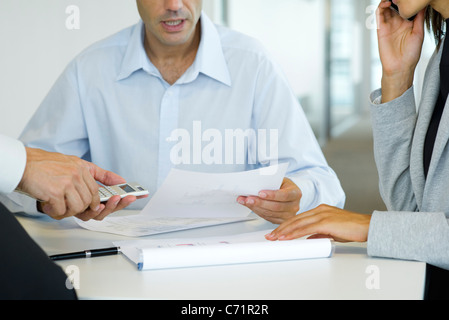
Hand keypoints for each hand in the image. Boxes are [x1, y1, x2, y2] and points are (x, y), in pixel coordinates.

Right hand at [17, 147, 137, 219]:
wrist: (22, 164)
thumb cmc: (44, 166)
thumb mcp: (74, 163)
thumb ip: (96, 172)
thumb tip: (120, 180)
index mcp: (83, 168)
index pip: (98, 191)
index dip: (104, 202)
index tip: (113, 204)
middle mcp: (77, 174)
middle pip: (90, 202)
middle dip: (81, 209)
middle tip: (69, 206)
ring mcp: (67, 183)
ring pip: (78, 208)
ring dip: (66, 211)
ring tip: (56, 204)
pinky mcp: (56, 191)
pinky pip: (63, 211)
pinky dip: (55, 212)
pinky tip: (48, 205)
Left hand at [237, 178, 300, 223]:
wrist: (288, 193)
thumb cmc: (283, 185)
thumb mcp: (279, 180)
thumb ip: (270, 182)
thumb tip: (254, 185)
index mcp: (296, 193)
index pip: (284, 195)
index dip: (272, 195)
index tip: (260, 193)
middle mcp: (294, 206)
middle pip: (276, 206)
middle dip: (260, 202)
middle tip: (248, 198)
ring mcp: (289, 215)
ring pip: (270, 213)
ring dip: (256, 208)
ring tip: (246, 201)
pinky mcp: (281, 221)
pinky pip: (268, 218)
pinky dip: (257, 211)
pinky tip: (251, 206)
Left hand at [265, 204, 370, 242]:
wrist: (367, 226)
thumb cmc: (352, 228)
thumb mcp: (332, 231)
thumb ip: (319, 233)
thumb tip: (309, 239)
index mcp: (320, 210)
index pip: (299, 218)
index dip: (286, 225)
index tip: (277, 232)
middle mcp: (319, 210)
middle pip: (295, 219)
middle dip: (281, 228)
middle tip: (270, 236)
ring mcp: (322, 214)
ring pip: (298, 223)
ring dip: (284, 231)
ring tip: (274, 238)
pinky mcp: (326, 222)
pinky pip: (306, 228)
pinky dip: (294, 233)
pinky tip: (286, 238)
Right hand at [376, 0, 425, 101]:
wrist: (400, 67)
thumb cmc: (411, 54)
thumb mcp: (419, 33)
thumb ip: (419, 18)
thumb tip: (422, 5)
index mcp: (407, 23)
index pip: (405, 8)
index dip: (405, 2)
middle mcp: (397, 23)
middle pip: (394, 6)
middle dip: (396, 0)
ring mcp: (388, 26)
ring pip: (386, 8)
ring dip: (388, 1)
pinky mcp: (380, 29)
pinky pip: (379, 16)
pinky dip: (381, 7)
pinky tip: (386, 3)